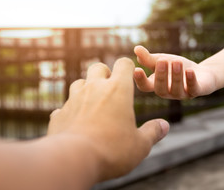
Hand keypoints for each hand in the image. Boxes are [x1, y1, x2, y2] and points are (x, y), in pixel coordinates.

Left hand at [47, 58, 168, 180]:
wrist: (74, 158)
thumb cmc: (112, 150)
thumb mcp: (140, 145)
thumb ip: (153, 132)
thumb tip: (164, 126)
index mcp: (118, 90)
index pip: (123, 63)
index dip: (128, 67)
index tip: (130, 77)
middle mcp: (94, 88)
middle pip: (98, 67)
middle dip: (104, 73)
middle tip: (110, 88)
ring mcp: (74, 99)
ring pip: (79, 82)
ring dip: (86, 89)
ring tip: (93, 104)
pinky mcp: (59, 113)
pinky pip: (64, 106)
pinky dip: (71, 111)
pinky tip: (75, 122)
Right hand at [133, 45, 217, 98]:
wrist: (200, 72)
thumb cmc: (176, 67)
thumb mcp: (161, 60)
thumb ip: (148, 57)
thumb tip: (136, 48)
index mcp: (156, 85)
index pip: (145, 87)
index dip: (140, 80)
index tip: (137, 69)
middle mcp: (168, 92)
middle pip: (160, 90)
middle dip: (161, 76)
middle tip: (161, 61)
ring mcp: (182, 94)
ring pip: (176, 90)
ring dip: (176, 76)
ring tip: (176, 62)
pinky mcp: (196, 91)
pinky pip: (193, 89)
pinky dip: (191, 80)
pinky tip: (189, 71)